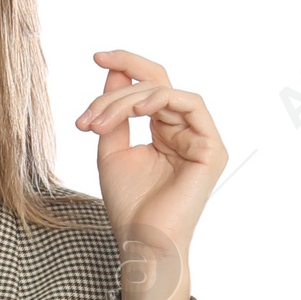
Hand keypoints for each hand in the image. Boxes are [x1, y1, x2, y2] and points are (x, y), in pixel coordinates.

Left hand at [75, 51, 226, 299]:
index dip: (126, 66)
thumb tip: (114, 71)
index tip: (96, 56)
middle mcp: (186, 131)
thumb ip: (114, 112)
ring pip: (166, 93)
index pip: (149, 87)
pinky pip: (190, 104)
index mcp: (166, 132)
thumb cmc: (128, 205)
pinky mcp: (211, 148)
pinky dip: (160, 101)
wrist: (142, 243)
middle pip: (157, 84)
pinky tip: (136, 111)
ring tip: (102, 122)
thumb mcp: (112, 149)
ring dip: (129, 100)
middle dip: (120, 85)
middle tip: (89, 113)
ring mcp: (202, 139)